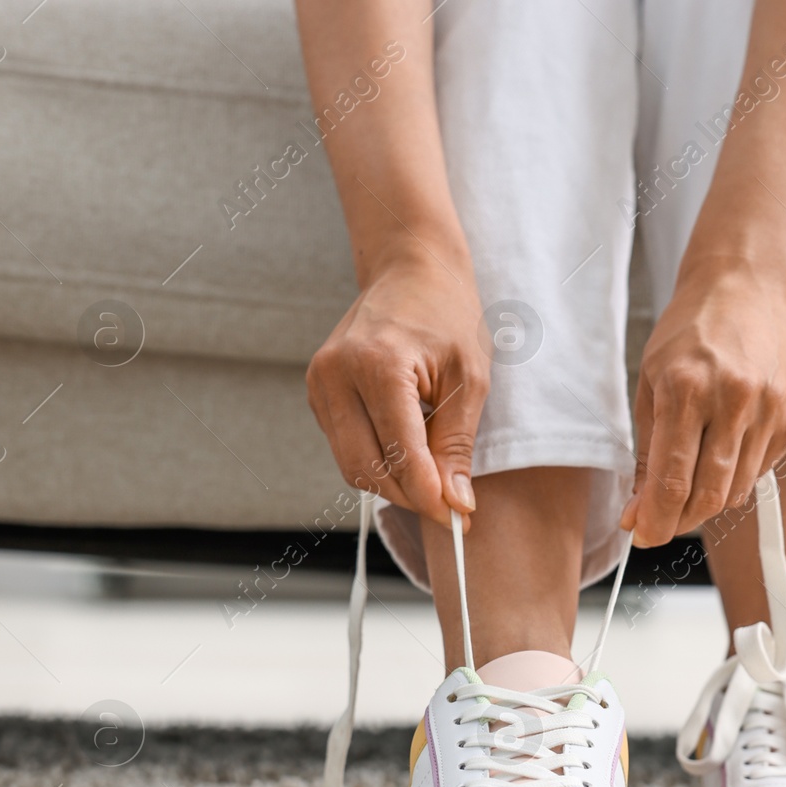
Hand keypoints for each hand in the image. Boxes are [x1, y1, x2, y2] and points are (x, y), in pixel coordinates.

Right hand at [306, 251, 488, 528]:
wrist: (410, 269)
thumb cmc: (447, 315)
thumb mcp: (469, 379)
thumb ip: (457, 445)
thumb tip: (455, 505)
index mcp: (377, 364)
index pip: (399, 453)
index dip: (428, 494)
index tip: (458, 518)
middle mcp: (337, 374)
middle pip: (366, 468)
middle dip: (409, 496)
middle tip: (449, 506)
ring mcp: (320, 383)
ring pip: (351, 465)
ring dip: (393, 483)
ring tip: (432, 477)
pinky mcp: (317, 393)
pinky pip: (345, 447)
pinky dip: (377, 460)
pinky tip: (408, 448)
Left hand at [622, 262, 785, 546]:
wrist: (747, 285)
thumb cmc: (690, 330)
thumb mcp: (650, 382)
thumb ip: (646, 452)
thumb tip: (639, 509)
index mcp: (687, 389)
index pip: (672, 481)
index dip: (656, 521)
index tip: (643, 536)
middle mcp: (734, 400)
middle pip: (709, 495)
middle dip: (680, 520)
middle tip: (662, 522)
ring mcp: (771, 409)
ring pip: (738, 490)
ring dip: (708, 500)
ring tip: (690, 482)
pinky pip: (762, 469)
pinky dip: (737, 475)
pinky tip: (723, 451)